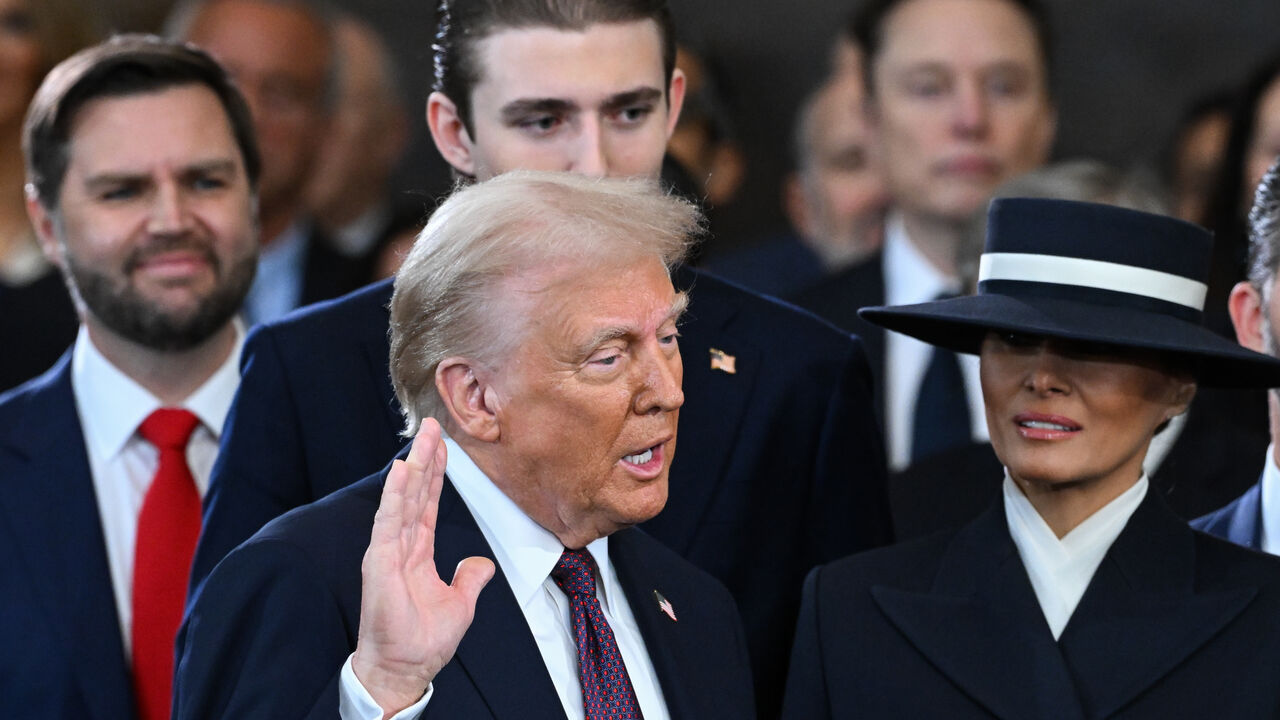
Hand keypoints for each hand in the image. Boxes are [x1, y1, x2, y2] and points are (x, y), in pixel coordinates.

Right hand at [352, 418, 495, 714]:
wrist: (405, 668)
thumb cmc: (422, 641)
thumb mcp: (460, 603)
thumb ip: (469, 578)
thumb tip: (480, 563)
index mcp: (417, 551)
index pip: (428, 503)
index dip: (436, 474)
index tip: (442, 445)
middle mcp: (401, 545)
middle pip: (415, 492)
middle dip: (425, 458)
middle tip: (433, 425)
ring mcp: (388, 551)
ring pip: (403, 499)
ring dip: (413, 466)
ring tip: (422, 437)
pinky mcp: (380, 562)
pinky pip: (389, 521)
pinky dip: (396, 495)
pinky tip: (402, 471)